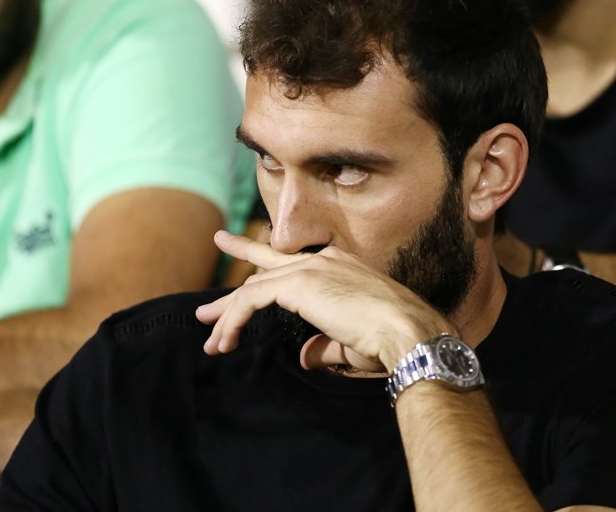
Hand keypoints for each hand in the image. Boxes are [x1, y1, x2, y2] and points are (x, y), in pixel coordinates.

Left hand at [198, 231, 453, 372]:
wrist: (408, 332)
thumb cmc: (390, 342)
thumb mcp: (351, 343)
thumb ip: (324, 346)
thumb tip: (305, 356)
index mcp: (340, 266)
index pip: (294, 265)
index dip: (266, 272)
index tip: (249, 274)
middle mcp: (324, 260)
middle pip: (267, 269)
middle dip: (237, 280)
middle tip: (211, 285)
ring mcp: (310, 268)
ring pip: (253, 287)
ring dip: (228, 313)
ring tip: (207, 331)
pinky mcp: (297, 283)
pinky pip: (251, 299)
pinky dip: (233, 320)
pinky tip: (224, 340)